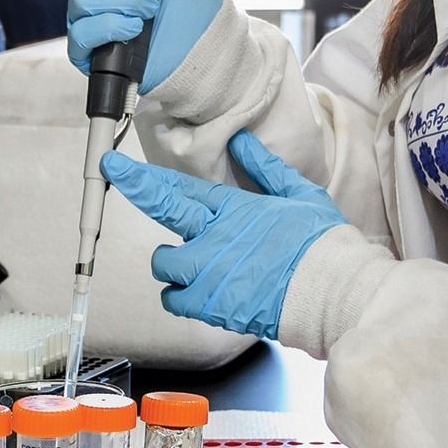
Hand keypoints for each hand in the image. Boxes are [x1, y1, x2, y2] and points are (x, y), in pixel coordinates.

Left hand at [102, 131, 345, 338]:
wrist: (331, 290)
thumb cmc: (321, 243)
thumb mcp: (298, 194)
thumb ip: (264, 168)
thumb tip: (239, 141)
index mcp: (233, 208)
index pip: (179, 187)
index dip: (143, 176)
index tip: (115, 163)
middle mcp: (213, 237)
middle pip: (161, 210)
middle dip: (137, 190)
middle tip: (117, 174)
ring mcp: (208, 273)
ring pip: (163, 263)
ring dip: (172, 262)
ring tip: (192, 264)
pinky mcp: (210, 306)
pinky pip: (174, 300)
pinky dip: (179, 297)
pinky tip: (196, 292)